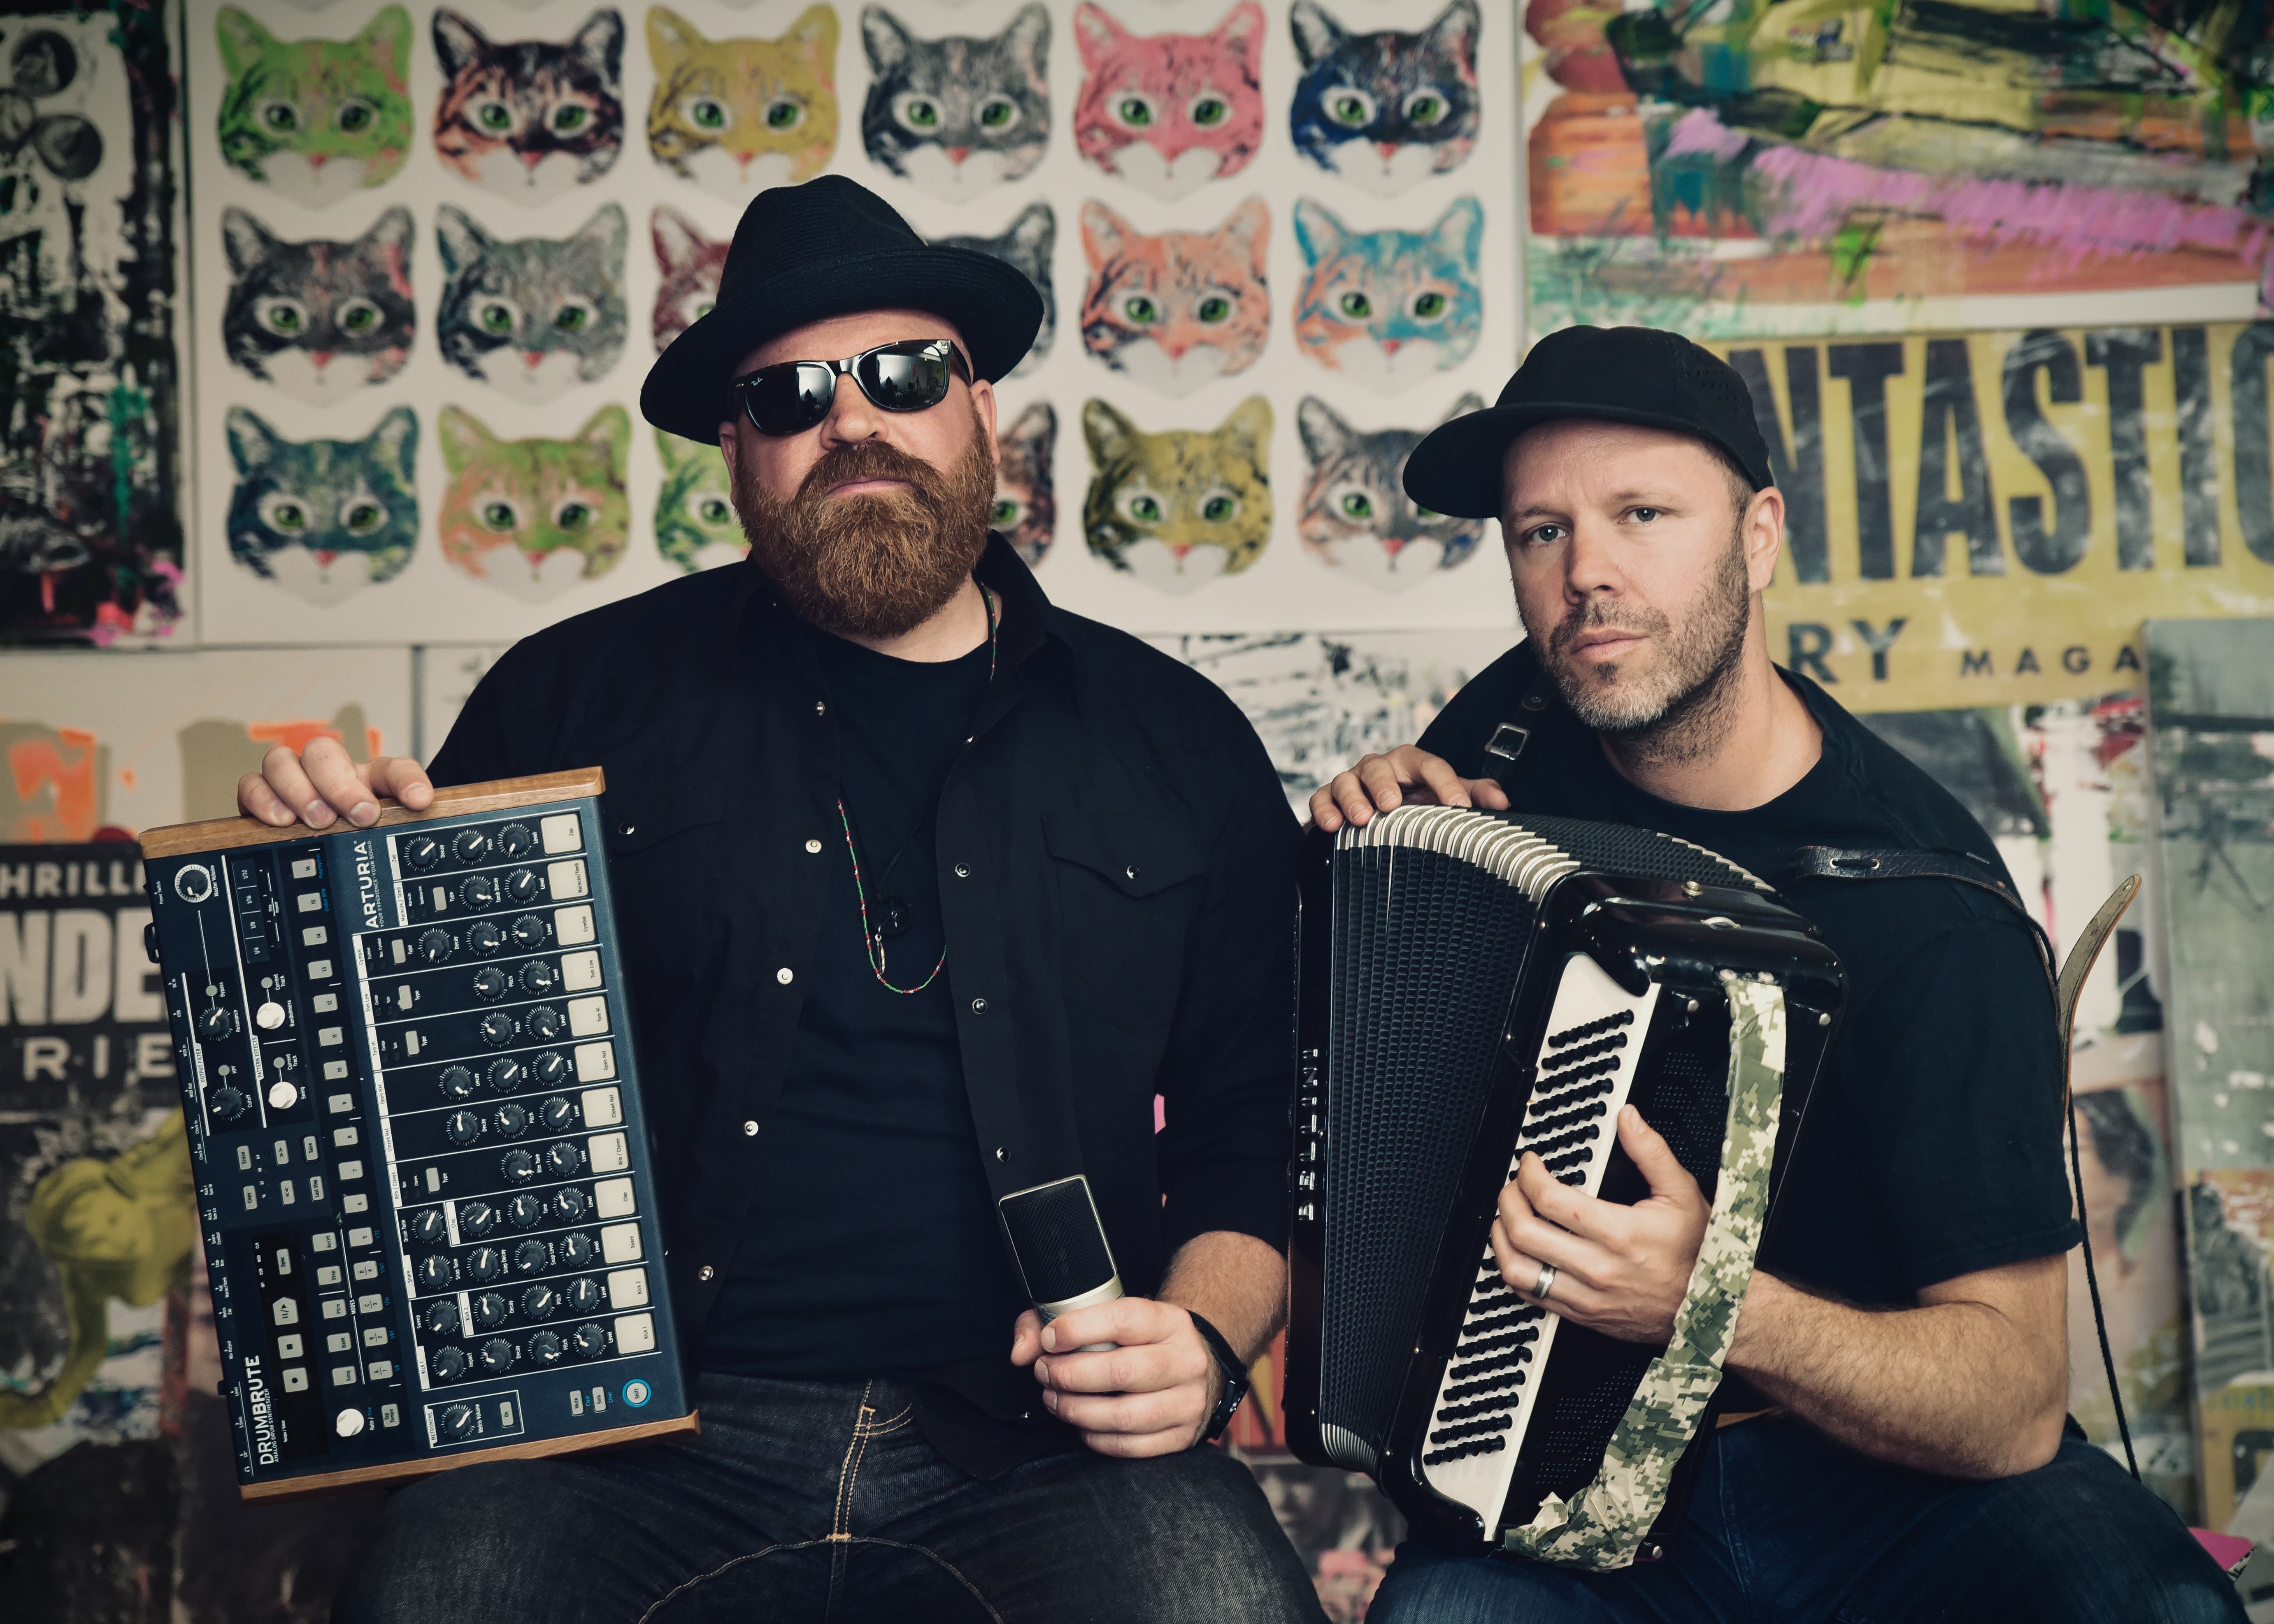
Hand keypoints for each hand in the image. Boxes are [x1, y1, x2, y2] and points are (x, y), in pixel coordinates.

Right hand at [236, 736, 432, 829]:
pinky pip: (251, 783)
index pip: (392, 768)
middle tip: (357, 814)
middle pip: (324, 751)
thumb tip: (415, 833)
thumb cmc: (352, 839)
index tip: (419, 801)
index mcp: (369, 781)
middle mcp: (329, 775)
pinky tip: (281, 820)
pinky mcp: (262, 797)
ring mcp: (292, 782)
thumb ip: (396, 831)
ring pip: (280, 760)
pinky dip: (263, 799)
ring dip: (299, 790)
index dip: (407, 780)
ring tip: (319, 820)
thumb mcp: (380, 838)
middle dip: (340, 784)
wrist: (325, 853)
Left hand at [1010, 1298, 1217, 1457]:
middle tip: (1045, 1372)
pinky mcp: (1183, 1435)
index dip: (1077, 1330)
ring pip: (1124, 1416)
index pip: (1123, 1320)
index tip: (1049, 1340)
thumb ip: (1053, 1320)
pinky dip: (1097, 1439)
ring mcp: (1188, 1402)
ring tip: (1054, 1399)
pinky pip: (1131, 1447)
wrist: (1194, 1364)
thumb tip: (1022, 1352)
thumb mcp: (1108, 1315)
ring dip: (1077, 1411)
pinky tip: (1081, 1424)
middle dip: (1070, 1375)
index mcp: (1168, 1322)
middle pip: (1122, 1372)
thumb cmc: (1139, 1340)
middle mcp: (1185, 1361)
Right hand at [1308, 745, 1508, 832]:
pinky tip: (1332, 824)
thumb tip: (1503, 802)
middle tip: (1391, 805)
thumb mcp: (1445, 799)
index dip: (1446, 783)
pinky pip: (1321, 798)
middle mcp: (1381, 769)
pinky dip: (1324, 809)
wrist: (1376, 822)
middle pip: (1380, 766)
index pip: (1430, 765)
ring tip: (1360, 817)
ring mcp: (1352, 782)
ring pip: (1346, 779)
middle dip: (1384, 784)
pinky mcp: (1329, 799)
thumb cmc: (1414, 806)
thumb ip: (1474, 795)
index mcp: (1412, 766)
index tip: (1458, 807)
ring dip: (1352, 796)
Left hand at [1489, 1105, 1709, 1343]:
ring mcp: (1584, 1296)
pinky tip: (1518, 1252)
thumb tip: (1628, 1118)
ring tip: (1506, 1217)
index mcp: (1617, 1233)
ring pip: (1517, 1269)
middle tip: (1513, 1186)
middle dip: (1509, 1200)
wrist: (1708, 1309)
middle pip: (1524, 1232)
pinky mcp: (1580, 1315)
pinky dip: (1514, 1270)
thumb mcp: (1682, 1194)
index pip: (1549, 1200)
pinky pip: (1529, 1296)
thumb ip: (1651, 1152)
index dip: (1528, 1175)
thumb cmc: (1696, 1254)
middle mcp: (1596, 1267)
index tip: (1529, 1163)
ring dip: (1501, 1238)